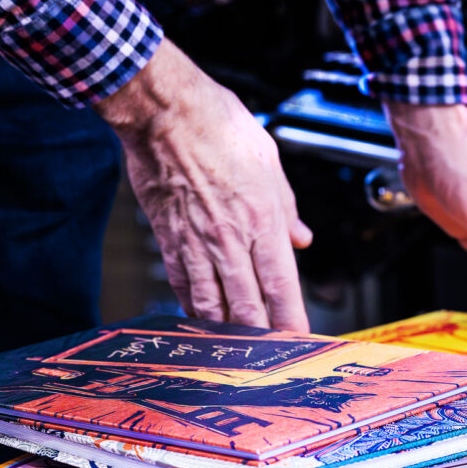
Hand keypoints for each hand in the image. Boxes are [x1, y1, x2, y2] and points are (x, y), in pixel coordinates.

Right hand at [95, 39, 311, 330]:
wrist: (165, 112)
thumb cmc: (220, 126)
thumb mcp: (270, 162)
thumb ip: (287, 207)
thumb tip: (301, 238)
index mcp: (263, 219)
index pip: (281, 285)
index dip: (291, 318)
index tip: (299, 338)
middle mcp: (231, 239)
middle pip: (248, 305)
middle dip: (261, 336)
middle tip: (269, 355)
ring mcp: (197, 243)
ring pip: (213, 304)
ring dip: (227, 331)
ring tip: (238, 349)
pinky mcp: (168, 239)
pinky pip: (183, 286)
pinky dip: (194, 309)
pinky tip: (202, 320)